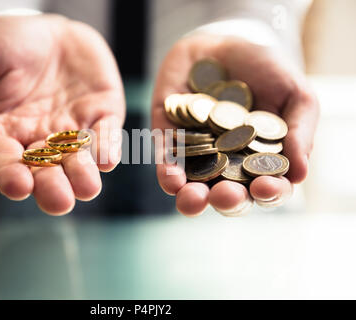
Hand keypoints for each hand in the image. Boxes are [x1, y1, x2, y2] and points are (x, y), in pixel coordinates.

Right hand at [0, 15, 124, 214]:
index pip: (7, 163)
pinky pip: (106, 134)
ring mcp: (74, 129)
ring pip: (79, 160)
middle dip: (53, 188)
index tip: (18, 187)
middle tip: (59, 202)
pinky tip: (107, 159)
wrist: (46, 27)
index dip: (12, 176)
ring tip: (87, 188)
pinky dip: (108, 146)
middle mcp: (42, 138)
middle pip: (47, 171)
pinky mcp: (102, 114)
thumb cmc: (6, 46)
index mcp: (7, 133)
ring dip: (84, 175)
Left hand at [152, 34, 318, 215]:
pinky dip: (168, 173)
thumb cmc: (265, 71)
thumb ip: (300, 132)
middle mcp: (229, 166)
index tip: (267, 188)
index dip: (269, 194)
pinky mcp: (169, 141)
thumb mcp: (294, 95)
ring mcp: (197, 156)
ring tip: (194, 198)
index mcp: (262, 162)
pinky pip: (167, 162)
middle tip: (227, 196)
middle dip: (228, 200)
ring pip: (193, 188)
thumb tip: (299, 176)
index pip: (268, 189)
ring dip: (193, 199)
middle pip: (229, 196)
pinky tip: (172, 179)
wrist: (225, 42)